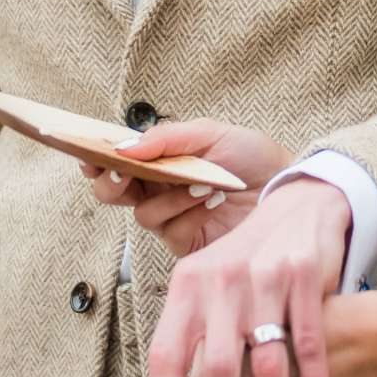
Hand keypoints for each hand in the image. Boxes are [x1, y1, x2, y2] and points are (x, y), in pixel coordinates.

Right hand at [80, 122, 291, 256]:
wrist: (289, 188)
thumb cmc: (254, 158)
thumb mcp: (211, 134)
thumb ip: (167, 138)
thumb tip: (125, 147)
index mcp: (162, 159)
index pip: (118, 160)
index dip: (96, 158)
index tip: (87, 153)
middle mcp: (160, 189)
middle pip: (113, 191)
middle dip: (111, 182)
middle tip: (123, 172)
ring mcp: (172, 217)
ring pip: (140, 212)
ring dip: (167, 194)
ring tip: (201, 182)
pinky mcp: (187, 243)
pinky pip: (169, 230)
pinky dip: (187, 212)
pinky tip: (211, 199)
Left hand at [147, 180, 349, 376]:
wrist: (298, 211)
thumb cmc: (244, 270)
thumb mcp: (206, 292)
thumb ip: (187, 342)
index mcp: (186, 288)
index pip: (167, 355)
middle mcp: (220, 280)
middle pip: (220, 369)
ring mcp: (264, 276)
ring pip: (268, 363)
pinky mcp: (305, 274)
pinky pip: (308, 343)